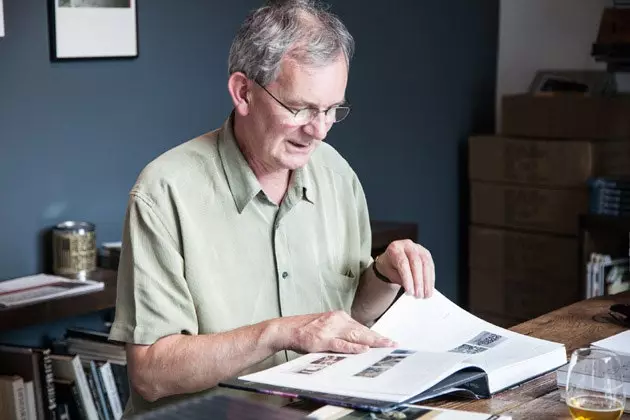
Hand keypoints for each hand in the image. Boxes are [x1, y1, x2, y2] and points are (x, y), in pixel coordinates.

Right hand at [279, 311, 396, 353]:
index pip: (361, 327)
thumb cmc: (305, 330)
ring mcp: (329, 330)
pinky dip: (352, 347)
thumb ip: (341, 332)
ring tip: (384, 347)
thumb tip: (359, 342)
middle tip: (393, 344)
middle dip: (378, 339)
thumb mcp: (326, 327)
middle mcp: (336, 320)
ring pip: (355, 336)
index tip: (388, 341)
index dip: (376, 335)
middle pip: (362, 331)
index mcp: (339, 317)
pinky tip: (363, 350)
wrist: (285, 329)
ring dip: (371, 342)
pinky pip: (340, 344)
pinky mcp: (322, 340)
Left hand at [374, 239, 434, 298]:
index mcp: (395, 248)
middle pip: (416, 263)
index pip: (403, 263)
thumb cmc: (389, 265)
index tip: (410, 292)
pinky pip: (430, 266)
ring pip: (426, 264)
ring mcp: (418, 248)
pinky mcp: (426, 254)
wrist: (392, 258)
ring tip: (425, 295)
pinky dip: (430, 279)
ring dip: (427, 281)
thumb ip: (399, 279)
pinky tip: (429, 288)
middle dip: (418, 281)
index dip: (408, 278)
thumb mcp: (388, 272)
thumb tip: (411, 290)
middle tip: (418, 295)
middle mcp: (407, 245)